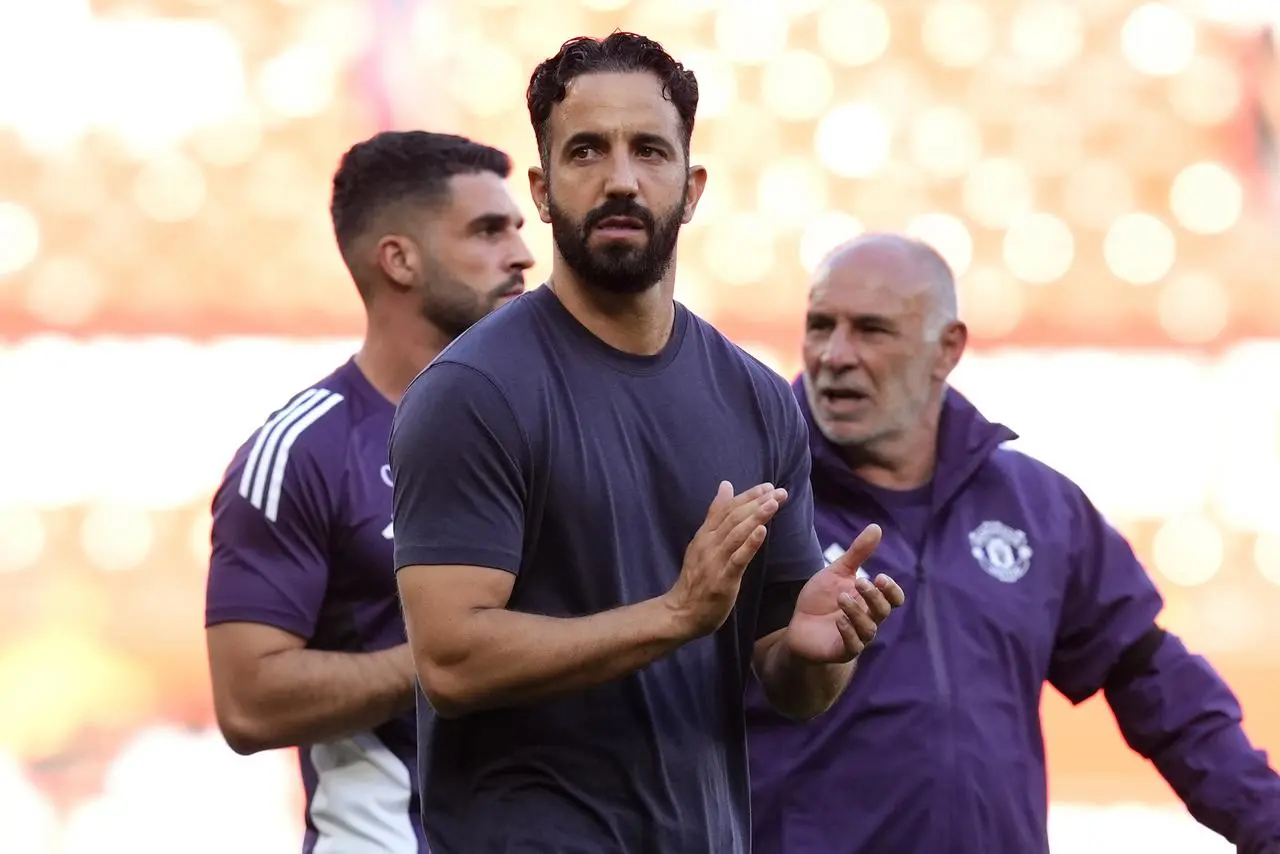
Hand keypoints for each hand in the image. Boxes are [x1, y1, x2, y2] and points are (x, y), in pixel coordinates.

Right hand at [665, 481, 786, 637]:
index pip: (727, 509)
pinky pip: (737, 560)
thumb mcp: (703, 541)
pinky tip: (762, 531)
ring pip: (736, 534)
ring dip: (755, 517)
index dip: (747, 496)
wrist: (681, 612)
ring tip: (773, 503)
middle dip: (756, 502)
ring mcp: (715, 561)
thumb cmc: (696, 578)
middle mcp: (709, 544)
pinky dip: (749, 544)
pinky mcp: (722, 580)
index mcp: (705, 535)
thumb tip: (726, 485)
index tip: (768, 486)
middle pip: (733, 518)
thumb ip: (715, 516)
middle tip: (778, 491)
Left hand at [785, 524, 904, 662]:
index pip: (893, 598)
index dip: (891, 590)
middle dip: (874, 596)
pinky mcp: (841, 651)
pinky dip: (848, 633)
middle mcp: (868, 619)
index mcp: (869, 601)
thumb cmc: (821, 599)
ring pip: (869, 629)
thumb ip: (858, 553)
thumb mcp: (837, 573)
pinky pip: (852, 646)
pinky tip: (839, 621)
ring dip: (858, 612)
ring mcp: (857, 637)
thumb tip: (876, 527)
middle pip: (883, 611)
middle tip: (861, 582)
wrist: (798, 627)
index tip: (880, 577)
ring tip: (842, 598)